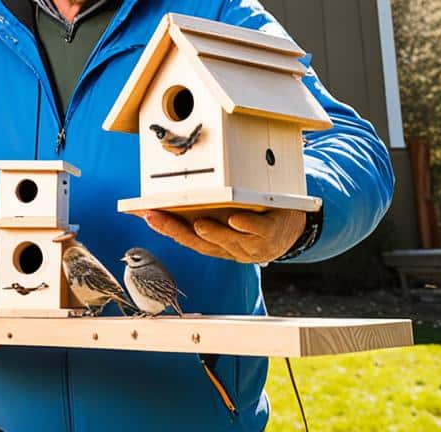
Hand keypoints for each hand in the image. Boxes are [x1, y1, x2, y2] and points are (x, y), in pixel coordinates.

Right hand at [140, 208, 306, 263]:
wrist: (294, 229)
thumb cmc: (254, 220)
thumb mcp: (228, 216)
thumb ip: (204, 209)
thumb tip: (176, 192)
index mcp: (217, 244)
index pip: (186, 238)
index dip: (166, 228)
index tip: (147, 214)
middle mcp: (232, 248)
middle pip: (202, 243)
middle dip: (179, 230)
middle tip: (160, 217)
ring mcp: (252, 244)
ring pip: (230, 241)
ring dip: (214, 233)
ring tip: (199, 224)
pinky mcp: (272, 233)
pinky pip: (258, 232)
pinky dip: (247, 226)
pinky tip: (236, 219)